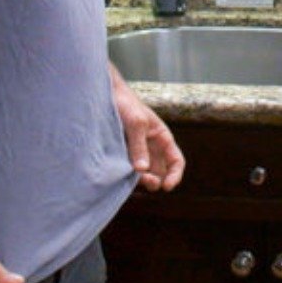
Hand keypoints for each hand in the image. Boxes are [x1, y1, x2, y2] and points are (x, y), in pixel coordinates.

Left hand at [111, 65, 184, 191]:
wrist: (105, 95)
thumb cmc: (126, 104)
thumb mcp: (136, 123)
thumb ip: (139, 146)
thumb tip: (142, 170)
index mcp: (162, 138)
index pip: (176, 161)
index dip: (175, 176)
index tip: (167, 186)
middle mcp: (152, 148)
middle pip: (160, 173)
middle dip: (155, 181)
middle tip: (144, 180)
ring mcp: (137, 152)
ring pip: (144, 175)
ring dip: (140, 181)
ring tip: (129, 179)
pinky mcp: (122, 155)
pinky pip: (128, 171)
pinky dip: (126, 176)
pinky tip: (120, 176)